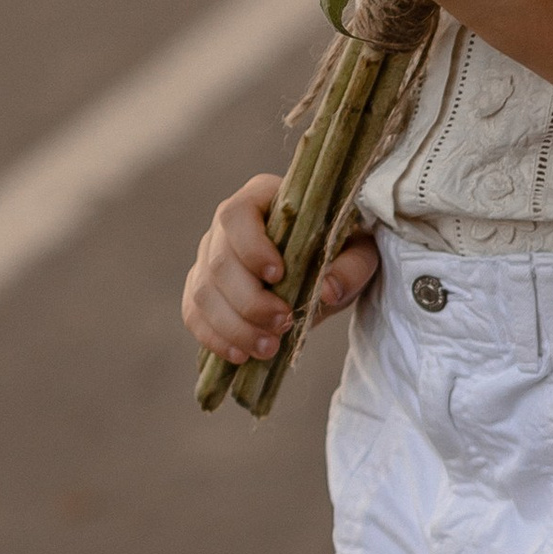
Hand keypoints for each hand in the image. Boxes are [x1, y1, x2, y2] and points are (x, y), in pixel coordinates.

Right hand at [181, 176, 378, 361]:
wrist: (325, 267)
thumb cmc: (340, 250)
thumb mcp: (359, 252)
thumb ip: (351, 267)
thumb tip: (326, 291)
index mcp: (260, 199)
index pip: (236, 215)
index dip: (250, 247)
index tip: (278, 275)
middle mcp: (226, 227)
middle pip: (218, 262)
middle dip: (248, 300)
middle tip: (282, 323)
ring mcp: (209, 257)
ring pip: (203, 293)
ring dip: (233, 326)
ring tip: (268, 347)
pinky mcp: (203, 290)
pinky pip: (193, 314)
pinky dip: (214, 337)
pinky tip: (241, 354)